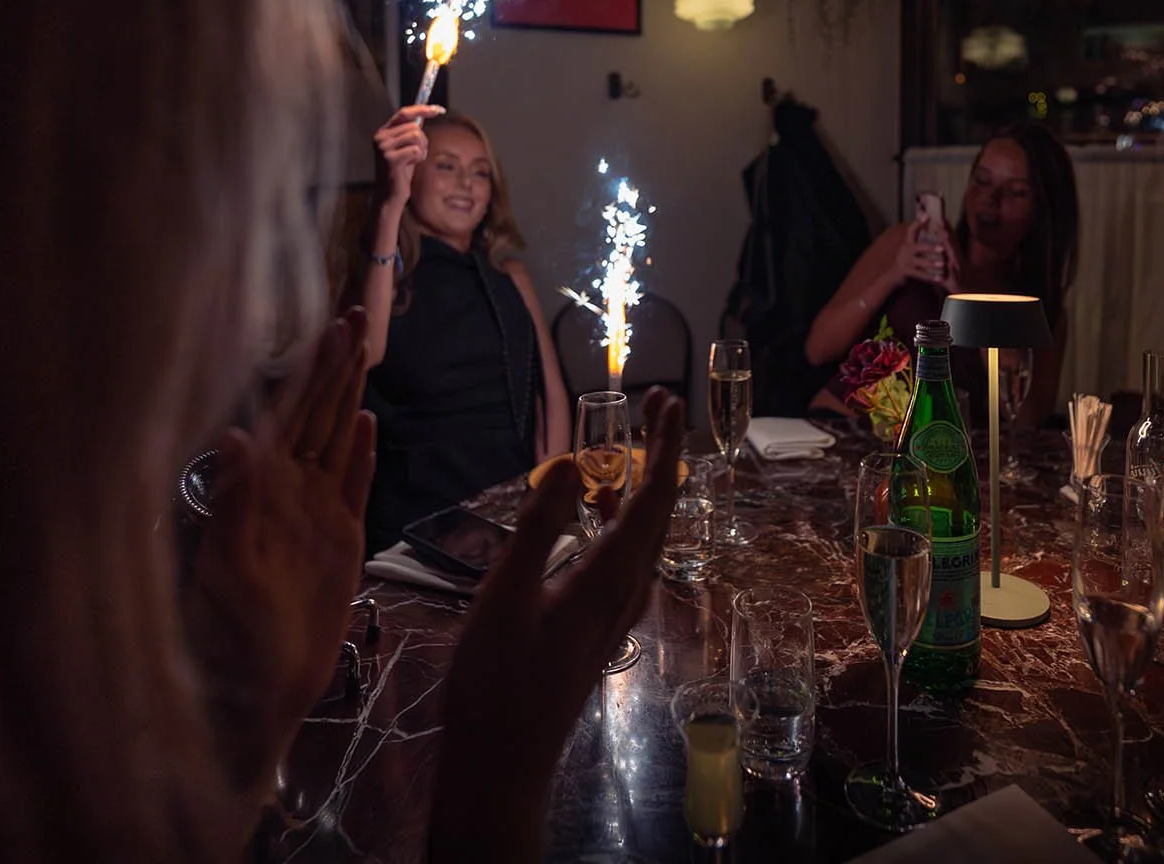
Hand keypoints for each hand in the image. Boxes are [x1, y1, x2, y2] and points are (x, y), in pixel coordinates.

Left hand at [184, 308, 376, 801]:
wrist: (262, 692)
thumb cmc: (230, 637)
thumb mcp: (228, 570)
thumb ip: (233, 503)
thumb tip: (235, 436)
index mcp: (261, 490)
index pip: (290, 414)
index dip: (310, 369)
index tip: (329, 326)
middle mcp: (288, 492)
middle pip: (316, 413)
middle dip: (335, 365)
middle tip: (355, 315)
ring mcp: (315, 513)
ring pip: (335, 438)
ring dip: (348, 394)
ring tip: (362, 350)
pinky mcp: (340, 540)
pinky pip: (352, 483)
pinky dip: (360, 452)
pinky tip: (365, 423)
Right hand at [374, 105, 440, 213]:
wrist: (390, 195)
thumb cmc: (400, 172)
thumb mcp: (406, 148)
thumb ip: (412, 131)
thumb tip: (426, 112)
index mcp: (383, 132)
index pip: (404, 113)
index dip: (422, 109)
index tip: (440, 109)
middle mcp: (380, 137)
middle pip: (414, 127)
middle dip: (423, 141)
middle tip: (416, 155)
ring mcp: (383, 148)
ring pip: (416, 137)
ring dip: (421, 150)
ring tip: (412, 161)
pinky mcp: (390, 159)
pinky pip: (416, 150)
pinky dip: (418, 158)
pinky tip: (409, 167)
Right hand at [428, 388, 685, 861]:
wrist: (501, 761)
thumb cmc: (495, 682)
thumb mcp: (505, 597)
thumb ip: (539, 526)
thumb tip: (574, 462)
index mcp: (607, 581)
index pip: (653, 501)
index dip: (664, 448)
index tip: (668, 402)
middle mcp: (624, 594)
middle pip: (659, 514)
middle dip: (662, 457)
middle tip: (655, 407)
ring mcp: (615, 613)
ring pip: (644, 538)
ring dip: (641, 488)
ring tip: (627, 448)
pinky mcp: (597, 626)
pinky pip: (624, 559)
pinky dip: (619, 522)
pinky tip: (593, 514)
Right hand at [889, 218, 958, 291]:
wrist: (888, 272)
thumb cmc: (901, 255)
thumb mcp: (905, 243)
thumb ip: (913, 231)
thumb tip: (923, 215)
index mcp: (906, 241)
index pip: (911, 229)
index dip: (918, 222)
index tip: (927, 216)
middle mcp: (905, 250)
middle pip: (919, 248)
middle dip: (931, 248)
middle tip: (942, 248)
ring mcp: (906, 261)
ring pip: (921, 262)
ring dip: (932, 263)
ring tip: (942, 264)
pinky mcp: (907, 272)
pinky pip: (921, 275)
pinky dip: (931, 277)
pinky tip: (940, 279)